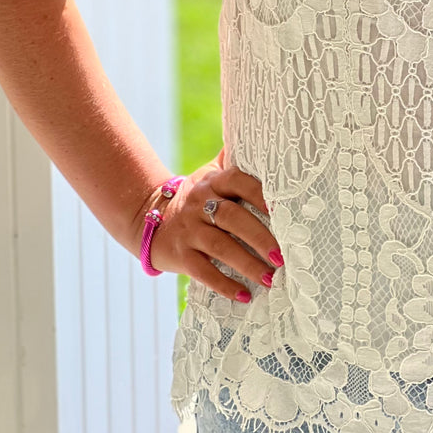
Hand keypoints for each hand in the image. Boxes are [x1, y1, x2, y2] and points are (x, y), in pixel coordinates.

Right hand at [141, 153, 282, 301]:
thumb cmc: (196, 197)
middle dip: (260, 237)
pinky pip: (202, 272)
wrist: (148, 218)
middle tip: (283, 256)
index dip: (260, 195)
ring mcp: (189, 230)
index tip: (282, 211)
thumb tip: (267, 136)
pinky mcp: (179, 254)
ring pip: (220, 247)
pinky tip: (244, 296)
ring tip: (270, 278)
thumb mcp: (211, 174)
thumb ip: (234, 160)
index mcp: (213, 182)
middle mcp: (200, 203)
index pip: (239, 182)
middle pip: (233, 218)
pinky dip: (224, 285)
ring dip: (247, 264)